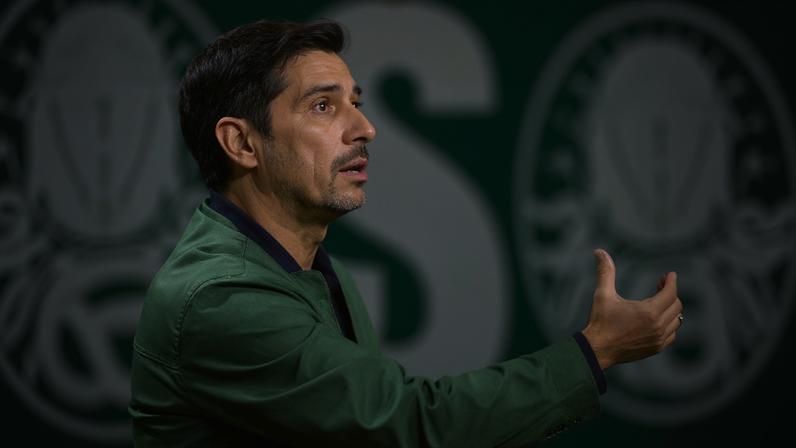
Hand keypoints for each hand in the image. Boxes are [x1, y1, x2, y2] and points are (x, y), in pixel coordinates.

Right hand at [581, 249, 682, 369]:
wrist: (597, 350)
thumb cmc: (600, 322)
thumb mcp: (602, 295)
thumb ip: (605, 272)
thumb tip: (599, 251)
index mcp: (648, 312)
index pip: (670, 293)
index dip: (671, 281)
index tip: (669, 274)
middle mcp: (658, 326)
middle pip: (676, 305)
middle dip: (670, 292)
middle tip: (660, 284)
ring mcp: (658, 339)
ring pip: (676, 319)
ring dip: (671, 308)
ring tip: (659, 300)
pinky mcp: (656, 348)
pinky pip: (672, 333)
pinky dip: (669, 323)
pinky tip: (658, 318)